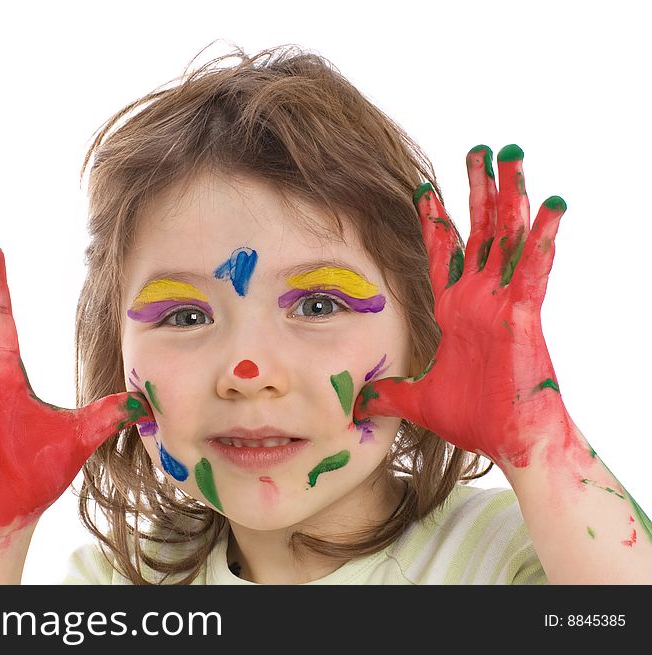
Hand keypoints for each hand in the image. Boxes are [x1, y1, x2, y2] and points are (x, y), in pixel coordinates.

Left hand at [353, 145, 575, 467]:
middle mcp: (479, 297)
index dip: (435, 221)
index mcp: (454, 310)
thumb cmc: (472, 419)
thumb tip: (357, 403)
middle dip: (477, 190)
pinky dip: (543, 239)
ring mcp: (503, 302)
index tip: (424, 188)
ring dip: (510, 196)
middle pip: (479, 231)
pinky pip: (534, 270)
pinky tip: (550, 204)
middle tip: (479, 150)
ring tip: (512, 155)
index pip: (443, 253)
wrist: (506, 442)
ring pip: (508, 237)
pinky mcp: (523, 315)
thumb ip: (387, 394)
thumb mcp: (415, 400)